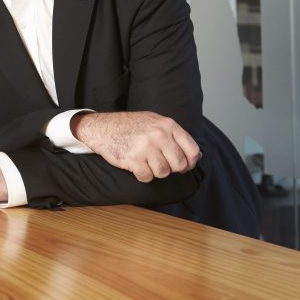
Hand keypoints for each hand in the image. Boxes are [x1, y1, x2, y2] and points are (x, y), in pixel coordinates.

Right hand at [71, 111, 200, 182]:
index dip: (190, 162)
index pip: (192, 150)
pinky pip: (147, 177)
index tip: (184, 166)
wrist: (102, 127)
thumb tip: (197, 156)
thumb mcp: (154, 121)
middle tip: (160, 164)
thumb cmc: (129, 125)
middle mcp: (159, 135)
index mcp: (167, 125)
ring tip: (146, 162)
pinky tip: (136, 166)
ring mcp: (146, 147)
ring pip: (163, 172)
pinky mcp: (133, 159)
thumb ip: (174, 135)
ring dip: (155, 171)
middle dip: (171, 168)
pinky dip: (142, 175)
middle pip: (179, 164)